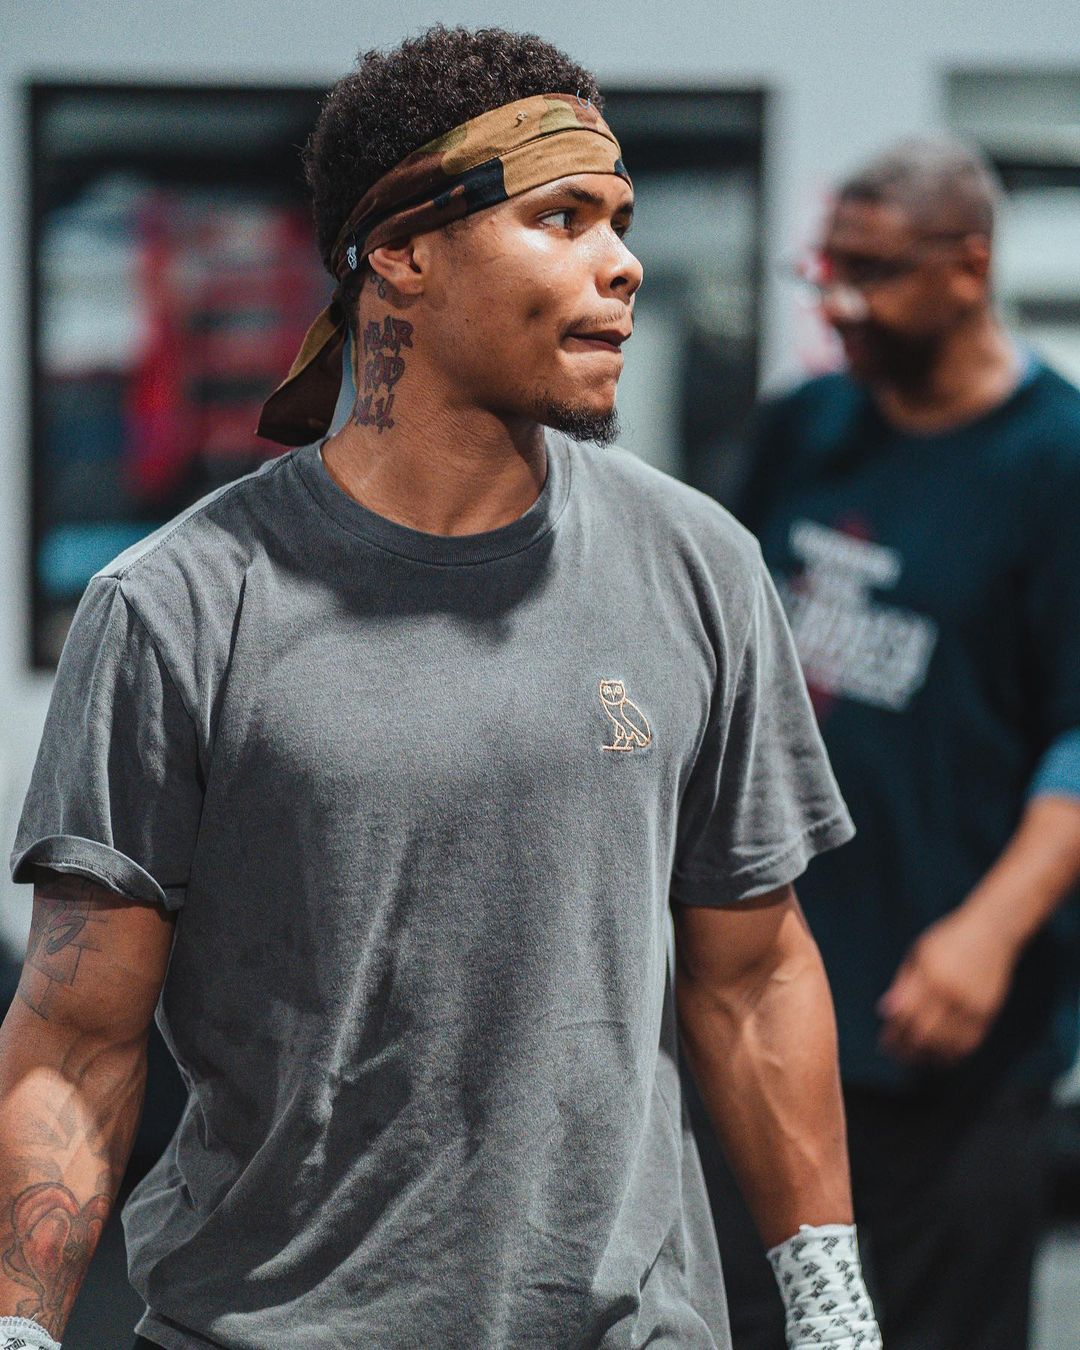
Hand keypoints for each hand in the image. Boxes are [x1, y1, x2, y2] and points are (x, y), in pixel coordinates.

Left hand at [876, 905, 1020, 1064]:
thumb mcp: (919, 953)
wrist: (990, 932)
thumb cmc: (948, 941)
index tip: (884, 1042)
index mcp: (930, 975)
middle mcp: (951, 993)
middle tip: (894, 1054)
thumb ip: (904, 983)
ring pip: (946, 1044)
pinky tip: (938, 1058)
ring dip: (927, 1056)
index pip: (906, 1015)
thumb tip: (885, 1012)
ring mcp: (971, 1005)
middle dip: (906, 1048)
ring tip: (913, 1060)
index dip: (893, 1033)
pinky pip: (968, 1043)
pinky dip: (952, 1055)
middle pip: (924, 1033)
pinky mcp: (987, 1013)